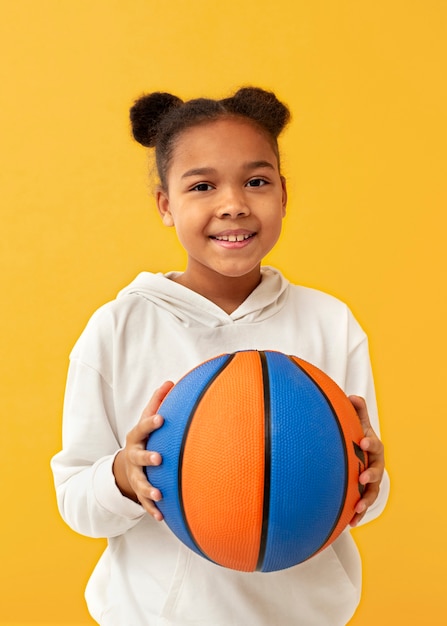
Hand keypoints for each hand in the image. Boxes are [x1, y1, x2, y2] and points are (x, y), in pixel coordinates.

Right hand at [113, 381, 173, 520]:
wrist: (126, 464)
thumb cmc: (145, 437)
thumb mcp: (147, 419)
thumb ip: (158, 402)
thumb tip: (171, 381)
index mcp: (136, 437)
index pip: (142, 428)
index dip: (150, 423)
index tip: (161, 418)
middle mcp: (133, 457)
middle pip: (138, 457)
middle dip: (147, 458)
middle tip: (159, 458)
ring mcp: (135, 475)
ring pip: (140, 483)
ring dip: (149, 489)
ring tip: (159, 494)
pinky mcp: (139, 492)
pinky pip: (144, 503)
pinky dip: (152, 510)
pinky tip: (162, 517)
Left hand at [348, 395, 384, 526]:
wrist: (358, 454)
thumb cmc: (357, 437)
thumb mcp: (357, 424)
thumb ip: (356, 411)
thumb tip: (352, 397)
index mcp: (373, 448)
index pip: (374, 445)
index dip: (370, 443)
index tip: (363, 442)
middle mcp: (375, 465)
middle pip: (377, 471)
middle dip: (371, 474)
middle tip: (362, 477)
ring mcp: (371, 481)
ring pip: (372, 492)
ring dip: (367, 500)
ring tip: (359, 507)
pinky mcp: (364, 493)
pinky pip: (363, 504)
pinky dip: (358, 513)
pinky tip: (351, 522)